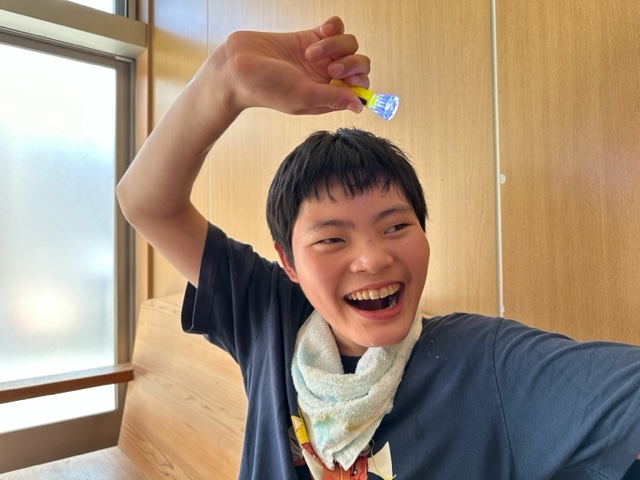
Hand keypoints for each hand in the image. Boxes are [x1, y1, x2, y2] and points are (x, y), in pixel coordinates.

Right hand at [221, 16, 370, 114]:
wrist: (237, 65)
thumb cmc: (266, 87)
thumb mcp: (302, 96)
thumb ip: (332, 99)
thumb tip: (359, 105)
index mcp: (327, 97)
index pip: (359, 89)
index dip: (360, 83)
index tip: (345, 79)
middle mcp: (326, 78)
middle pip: (359, 65)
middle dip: (351, 64)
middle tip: (332, 68)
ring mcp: (320, 57)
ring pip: (349, 44)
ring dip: (335, 45)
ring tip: (311, 52)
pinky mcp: (311, 37)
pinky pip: (336, 28)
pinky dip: (333, 27)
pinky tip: (320, 32)